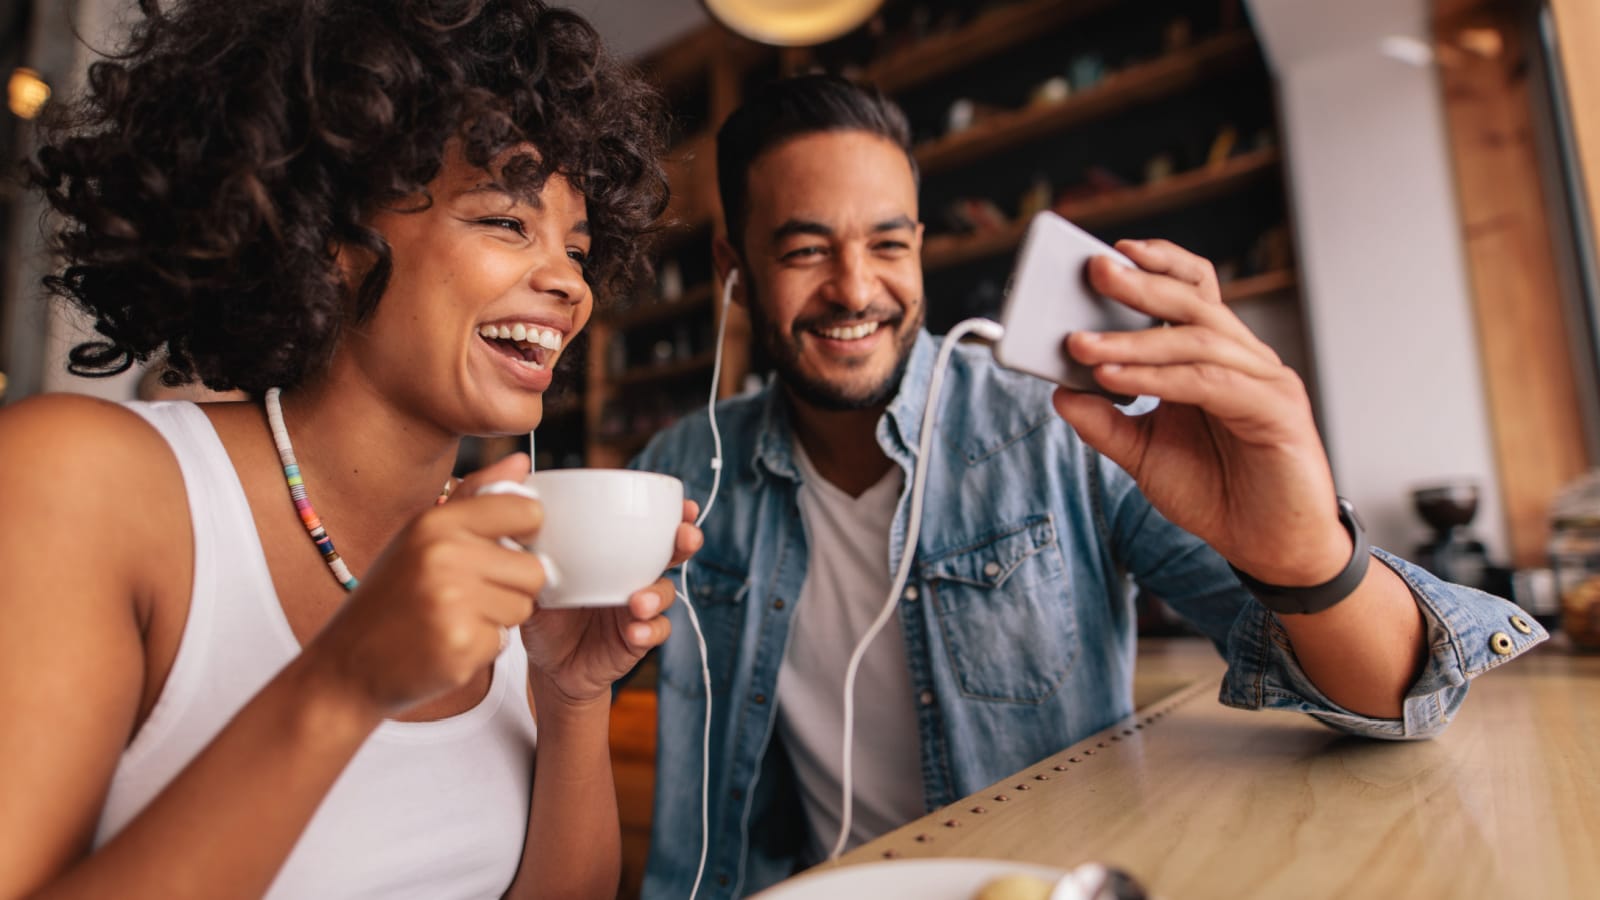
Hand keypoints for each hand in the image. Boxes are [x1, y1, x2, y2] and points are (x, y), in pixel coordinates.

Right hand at [305, 453, 544, 717]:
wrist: (347, 665)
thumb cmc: (392, 595)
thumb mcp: (422, 535)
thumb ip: (476, 495)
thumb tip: (521, 461)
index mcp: (436, 522)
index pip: (526, 511)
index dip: (525, 533)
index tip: (504, 548)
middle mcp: (443, 556)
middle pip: (533, 568)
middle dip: (511, 587)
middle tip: (469, 596)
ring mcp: (452, 602)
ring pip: (524, 607)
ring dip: (498, 618)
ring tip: (454, 618)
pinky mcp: (460, 645)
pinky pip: (505, 641)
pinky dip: (482, 647)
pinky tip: (448, 643)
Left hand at [514, 498, 701, 705]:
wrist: (550, 668)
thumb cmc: (547, 618)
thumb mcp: (535, 585)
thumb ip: (530, 559)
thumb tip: (513, 527)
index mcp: (615, 557)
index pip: (648, 530)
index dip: (671, 515)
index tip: (684, 506)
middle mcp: (633, 578)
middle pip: (671, 553)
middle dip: (684, 542)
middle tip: (685, 537)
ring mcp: (639, 609)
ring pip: (665, 592)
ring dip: (658, 593)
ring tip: (639, 603)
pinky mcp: (638, 639)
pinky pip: (656, 632)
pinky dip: (649, 630)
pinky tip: (636, 632)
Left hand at [1051, 239, 1351, 585]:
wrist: (1271, 548)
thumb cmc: (1218, 494)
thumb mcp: (1143, 456)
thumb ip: (1105, 423)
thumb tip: (1059, 390)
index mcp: (1216, 358)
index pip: (1191, 291)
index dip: (1157, 265)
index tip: (1106, 254)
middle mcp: (1244, 360)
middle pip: (1193, 302)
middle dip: (1140, 284)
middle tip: (1094, 271)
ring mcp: (1265, 381)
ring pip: (1196, 340)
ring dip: (1133, 341)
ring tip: (1080, 343)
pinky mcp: (1277, 411)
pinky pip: (1209, 382)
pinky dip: (1158, 378)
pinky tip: (1115, 379)